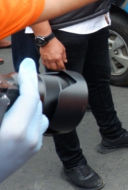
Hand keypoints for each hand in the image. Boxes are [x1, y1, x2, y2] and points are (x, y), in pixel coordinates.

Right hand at [0, 59, 48, 181]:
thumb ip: (2, 106)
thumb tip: (7, 97)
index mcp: (15, 131)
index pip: (30, 97)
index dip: (28, 77)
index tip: (27, 63)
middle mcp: (29, 138)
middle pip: (36, 104)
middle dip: (27, 90)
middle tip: (18, 79)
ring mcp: (34, 145)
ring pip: (39, 114)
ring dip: (29, 104)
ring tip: (15, 98)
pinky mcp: (34, 149)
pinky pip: (37, 126)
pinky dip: (28, 116)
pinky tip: (16, 115)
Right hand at [39, 37, 65, 70]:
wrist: (47, 41)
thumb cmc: (56, 44)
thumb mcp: (63, 49)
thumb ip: (64, 56)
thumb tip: (65, 61)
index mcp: (58, 58)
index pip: (61, 66)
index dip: (63, 68)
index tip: (64, 69)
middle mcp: (52, 60)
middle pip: (54, 68)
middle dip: (57, 69)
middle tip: (59, 68)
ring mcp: (47, 59)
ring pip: (49, 67)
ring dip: (52, 68)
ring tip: (54, 67)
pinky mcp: (42, 58)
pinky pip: (44, 64)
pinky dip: (47, 65)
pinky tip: (49, 64)